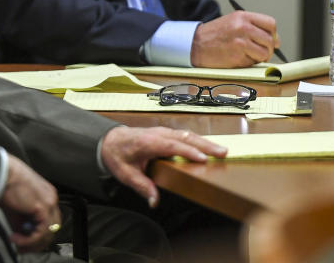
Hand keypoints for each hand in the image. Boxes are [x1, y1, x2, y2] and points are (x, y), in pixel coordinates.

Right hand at [0, 154, 60, 251]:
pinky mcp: (43, 207)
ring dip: (32, 243)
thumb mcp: (16, 208)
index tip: (25, 243)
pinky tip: (15, 238)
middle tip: (22, 248)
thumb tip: (22, 238)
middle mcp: (52, 198)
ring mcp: (50, 202)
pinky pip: (41, 232)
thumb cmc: (6, 185)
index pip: (50, 221)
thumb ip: (22, 222)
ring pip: (48, 233)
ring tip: (16, 243)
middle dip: (37, 242)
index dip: (39, 235)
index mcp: (47, 195)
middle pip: (52, 228)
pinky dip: (28, 240)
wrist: (1, 173)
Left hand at [101, 126, 226, 207]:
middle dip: (205, 145)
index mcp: (148, 142)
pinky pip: (184, 136)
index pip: (172, 145)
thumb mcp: (126, 174)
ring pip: (187, 135)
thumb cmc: (118, 155)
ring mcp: (163, 132)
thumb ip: (142, 186)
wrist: (110, 140)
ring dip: (205, 142)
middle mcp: (158, 134)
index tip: (203, 158)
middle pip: (185, 137)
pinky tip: (209, 148)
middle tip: (223, 153)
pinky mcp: (166, 134)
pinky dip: (199, 141)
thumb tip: (154, 201)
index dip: (188, 151)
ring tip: (222, 151)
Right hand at [190, 10, 277, 67]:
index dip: (273, 34)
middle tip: (261, 52)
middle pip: (270, 40)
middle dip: (269, 49)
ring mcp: (240, 42)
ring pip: (264, 53)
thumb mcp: (233, 22)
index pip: (270, 24)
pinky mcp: (237, 56)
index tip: (272, 40)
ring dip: (260, 57)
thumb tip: (276, 41)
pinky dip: (248, 63)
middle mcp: (243, 27)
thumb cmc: (214, 35)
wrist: (194, 44)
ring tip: (248, 55)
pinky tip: (237, 58)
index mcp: (243, 16)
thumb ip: (253, 27)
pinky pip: (253, 62)